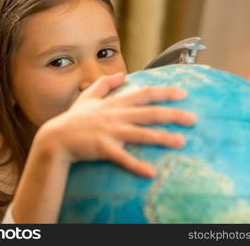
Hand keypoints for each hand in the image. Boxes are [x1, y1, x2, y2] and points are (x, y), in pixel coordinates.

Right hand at [36, 72, 196, 177]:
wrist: (56, 138)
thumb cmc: (74, 118)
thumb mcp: (88, 96)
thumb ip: (105, 83)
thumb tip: (123, 74)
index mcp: (115, 103)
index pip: (144, 94)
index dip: (164, 92)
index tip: (183, 93)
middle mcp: (116, 115)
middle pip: (149, 113)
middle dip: (173, 114)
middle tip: (193, 119)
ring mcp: (110, 131)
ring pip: (141, 134)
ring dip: (162, 138)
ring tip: (181, 142)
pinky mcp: (104, 148)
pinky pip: (123, 158)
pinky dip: (137, 166)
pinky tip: (151, 173)